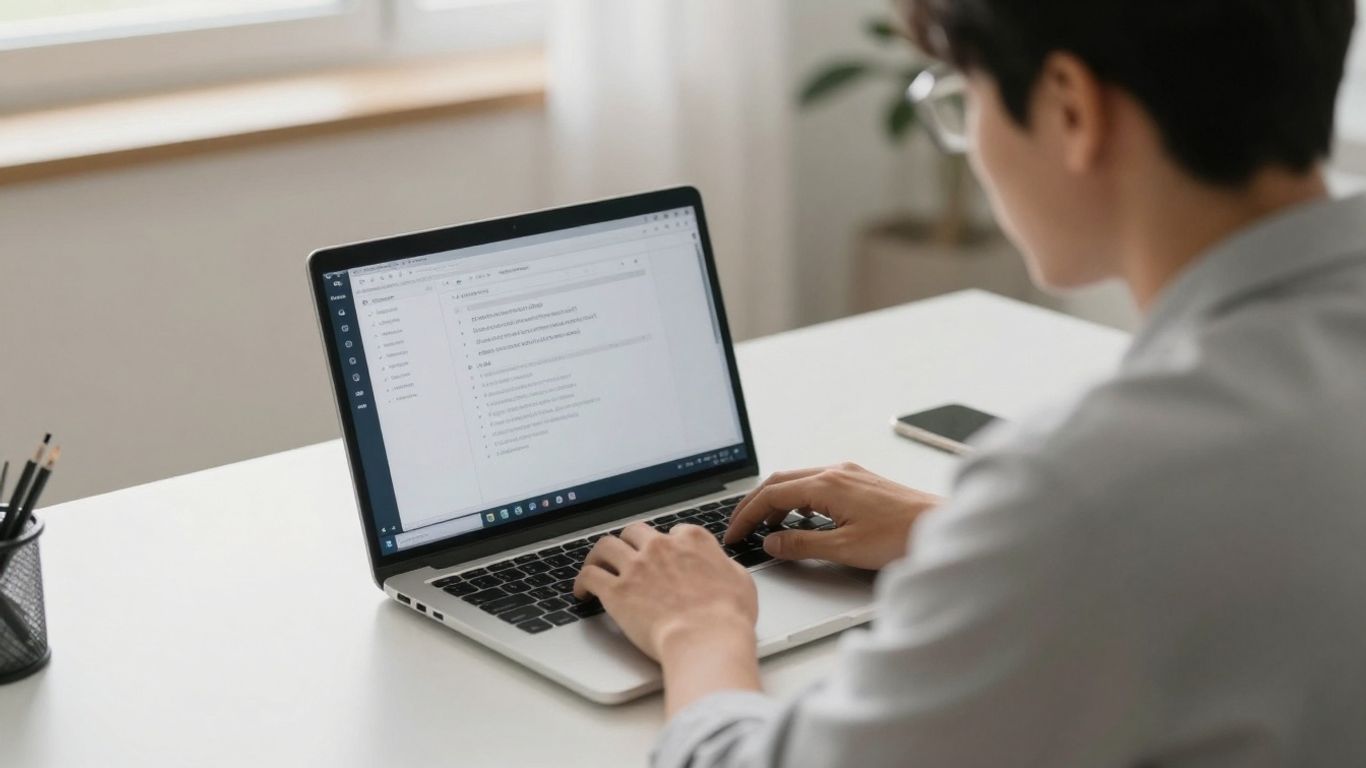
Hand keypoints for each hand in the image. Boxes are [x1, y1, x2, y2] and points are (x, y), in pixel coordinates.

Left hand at [573, 522, 758, 661]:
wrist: (705, 639)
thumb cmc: (727, 616)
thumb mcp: (740, 580)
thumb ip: (724, 566)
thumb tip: (720, 567)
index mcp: (692, 540)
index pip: (674, 532)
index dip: (668, 545)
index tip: (665, 556)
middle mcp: (660, 547)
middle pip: (635, 532)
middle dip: (631, 542)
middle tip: (628, 555)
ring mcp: (636, 567)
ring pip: (606, 546)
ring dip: (601, 555)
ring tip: (598, 565)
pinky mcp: (616, 591)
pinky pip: (590, 576)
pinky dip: (583, 582)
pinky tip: (582, 591)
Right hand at [724, 462, 941, 569]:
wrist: (942, 527)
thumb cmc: (902, 537)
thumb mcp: (844, 548)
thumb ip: (801, 544)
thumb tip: (771, 542)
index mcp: (827, 484)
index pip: (771, 494)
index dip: (747, 515)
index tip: (734, 534)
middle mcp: (836, 472)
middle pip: (780, 482)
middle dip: (755, 505)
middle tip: (739, 528)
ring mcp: (849, 475)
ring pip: (798, 482)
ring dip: (776, 503)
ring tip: (765, 528)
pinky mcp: (860, 482)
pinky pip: (817, 485)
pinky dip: (798, 501)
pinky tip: (801, 521)